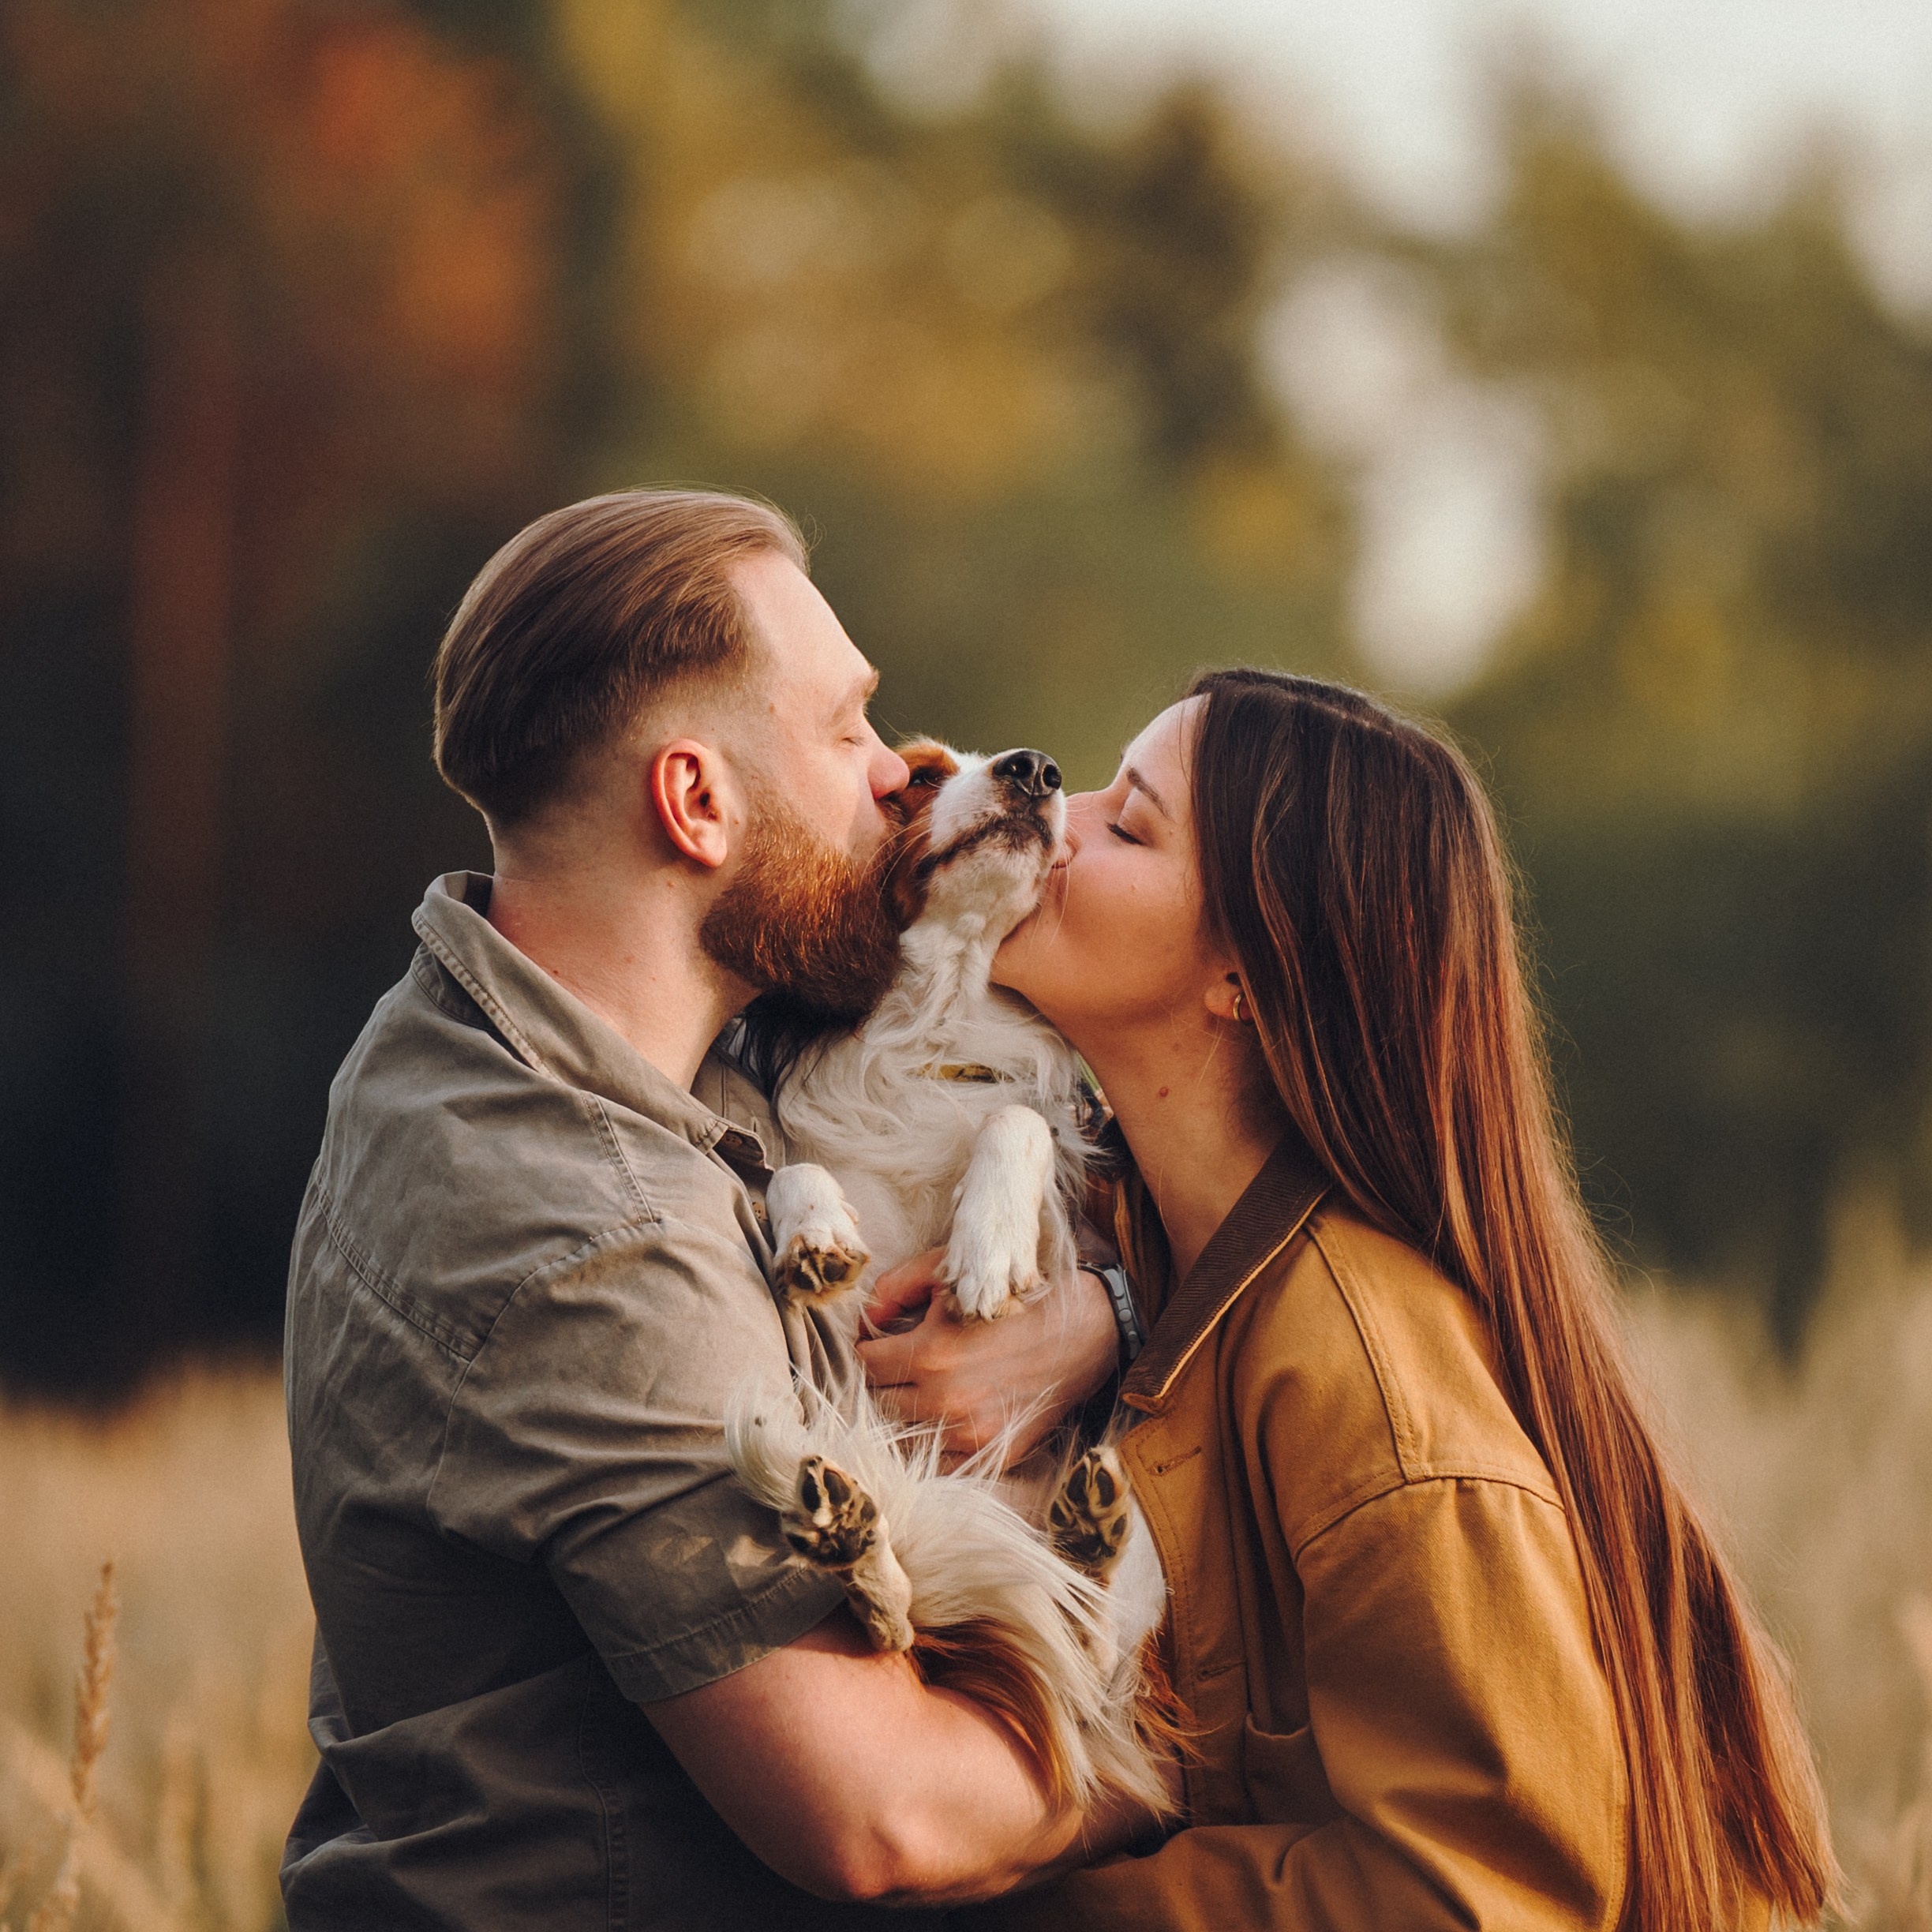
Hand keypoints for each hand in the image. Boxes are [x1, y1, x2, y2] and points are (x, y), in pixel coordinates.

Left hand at [857, 1249, 1119, 1465]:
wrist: (1085, 1326)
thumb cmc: (1014, 1293)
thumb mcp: (951, 1269)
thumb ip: (894, 1287)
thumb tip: (865, 1317)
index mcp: (931, 1352)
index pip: (865, 1363)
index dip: (868, 1348)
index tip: (878, 1342)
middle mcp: (945, 1399)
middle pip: (879, 1401)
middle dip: (885, 1380)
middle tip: (902, 1363)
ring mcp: (970, 1432)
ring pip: (904, 1433)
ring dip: (907, 1412)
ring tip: (924, 1388)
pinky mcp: (994, 1451)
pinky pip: (938, 1461)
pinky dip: (935, 1441)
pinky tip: (947, 1415)